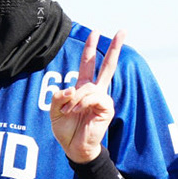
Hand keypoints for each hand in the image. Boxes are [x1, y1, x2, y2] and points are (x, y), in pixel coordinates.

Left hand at [51, 31, 122, 164]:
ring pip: (89, 87)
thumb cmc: (65, 129)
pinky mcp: (107, 108)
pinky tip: (78, 112)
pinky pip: (94, 97)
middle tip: (123, 30)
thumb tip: (71, 89)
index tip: (96, 32)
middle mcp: (96, 91)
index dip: (91, 47)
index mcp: (83, 88)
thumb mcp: (54, 110)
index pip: (89, 63)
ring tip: (69, 111)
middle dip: (114, 47)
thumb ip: (58, 96)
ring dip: (75, 99)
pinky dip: (82, 103)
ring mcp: (103, 99)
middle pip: (107, 65)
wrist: (74, 148)